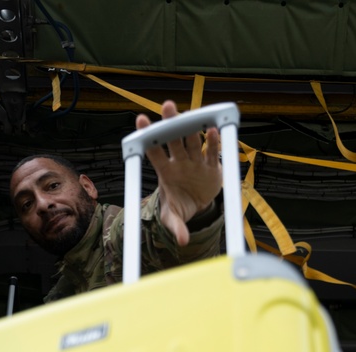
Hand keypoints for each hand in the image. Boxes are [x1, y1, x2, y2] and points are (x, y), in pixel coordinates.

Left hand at [136, 100, 221, 246]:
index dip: (148, 137)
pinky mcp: (211, 165)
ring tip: (188, 113)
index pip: (154, 151)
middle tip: (167, 106)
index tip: (141, 120)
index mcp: (165, 171)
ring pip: (191, 141)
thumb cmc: (181, 205)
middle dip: (169, 124)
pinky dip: (213, 142)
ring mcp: (195, 161)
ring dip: (190, 126)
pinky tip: (213, 130)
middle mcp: (179, 161)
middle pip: (173, 140)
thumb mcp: (175, 217)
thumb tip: (181, 241)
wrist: (199, 204)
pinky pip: (211, 152)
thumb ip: (176, 226)